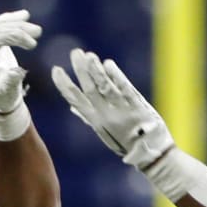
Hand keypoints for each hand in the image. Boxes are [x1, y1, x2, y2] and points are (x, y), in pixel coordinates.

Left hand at [0, 10, 41, 112]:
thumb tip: (18, 71)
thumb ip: (12, 81)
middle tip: (38, 33)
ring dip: (18, 23)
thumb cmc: (4, 97)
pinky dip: (12, 20)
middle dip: (18, 29)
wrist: (1, 98)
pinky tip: (24, 16)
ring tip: (37, 29)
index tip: (31, 44)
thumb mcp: (8, 92)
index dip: (11, 37)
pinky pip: (0, 25)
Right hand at [51, 49, 174, 168]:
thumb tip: (73, 106)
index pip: (76, 100)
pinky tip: (108, 64)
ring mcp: (122, 111)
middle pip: (90, 90)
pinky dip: (116, 76)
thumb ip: (89, 117)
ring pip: (106, 88)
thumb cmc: (125, 141)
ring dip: (96, 71)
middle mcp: (106, 115)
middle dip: (81, 71)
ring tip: (89, 55)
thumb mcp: (105, 132)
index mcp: (96, 121)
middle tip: (75, 53)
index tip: (56, 70)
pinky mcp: (137, 107)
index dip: (64, 85)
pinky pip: (125, 89)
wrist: (150, 153)